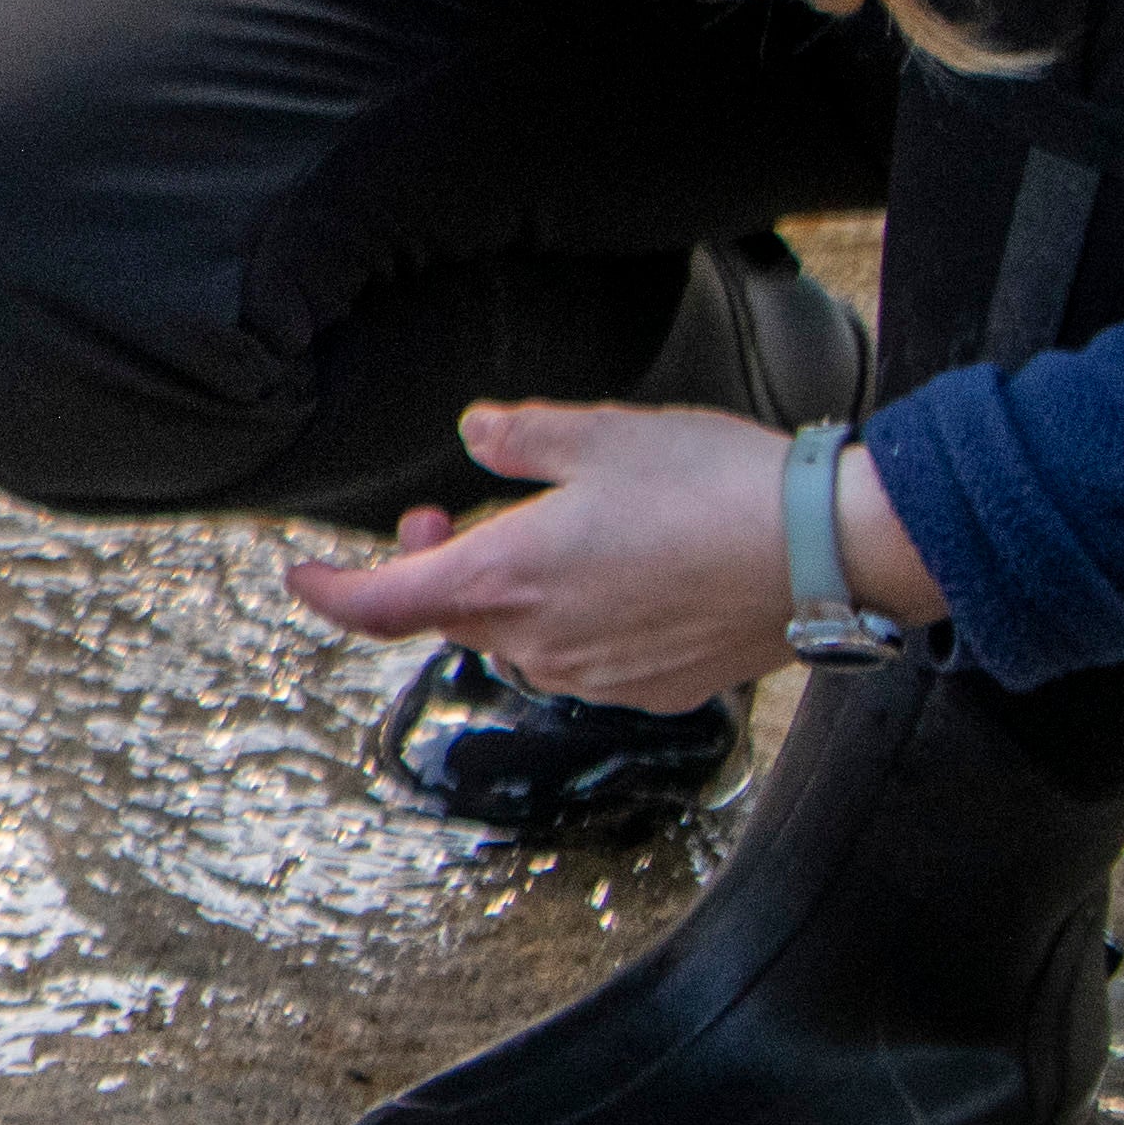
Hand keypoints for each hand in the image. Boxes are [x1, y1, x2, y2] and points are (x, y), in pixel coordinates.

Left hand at [278, 398, 930, 715]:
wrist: (824, 554)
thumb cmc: (711, 486)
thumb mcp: (601, 434)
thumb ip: (521, 436)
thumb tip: (474, 434)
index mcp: (503, 582)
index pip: (378, 607)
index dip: (327, 591)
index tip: (299, 572)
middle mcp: (537, 645)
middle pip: (452, 617)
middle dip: (437, 567)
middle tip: (453, 513)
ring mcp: (595, 677)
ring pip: (520, 638)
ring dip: (515, 592)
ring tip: (562, 531)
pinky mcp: (650, 690)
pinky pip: (584, 656)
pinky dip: (579, 617)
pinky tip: (629, 572)